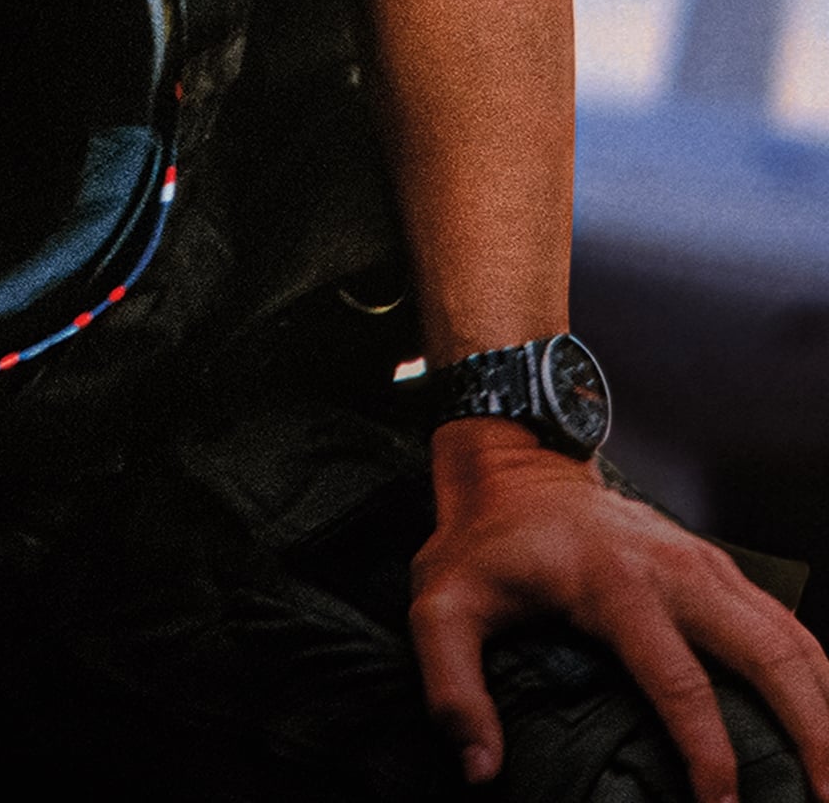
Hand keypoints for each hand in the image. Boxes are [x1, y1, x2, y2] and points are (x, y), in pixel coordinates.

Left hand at [411, 419, 828, 802]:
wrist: (517, 463)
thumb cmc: (483, 542)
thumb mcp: (442, 603)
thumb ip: (452, 686)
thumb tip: (482, 769)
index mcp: (614, 584)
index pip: (679, 682)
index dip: (708, 757)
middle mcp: (676, 570)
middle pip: (768, 654)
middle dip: (812, 731)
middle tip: (826, 799)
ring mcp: (707, 565)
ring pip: (792, 638)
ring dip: (827, 709)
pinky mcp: (720, 569)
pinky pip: (787, 625)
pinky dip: (818, 676)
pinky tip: (826, 724)